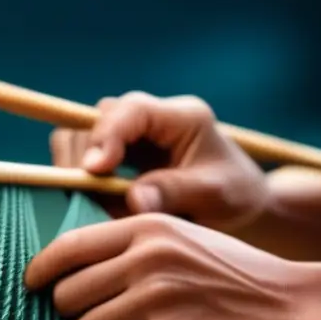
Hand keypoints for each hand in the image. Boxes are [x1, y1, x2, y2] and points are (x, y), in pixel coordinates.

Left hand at [24, 213, 315, 319]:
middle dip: (74, 315)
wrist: (293, 307)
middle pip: (67, 295)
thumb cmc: (234, 278)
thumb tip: (71, 272)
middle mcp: (147, 257)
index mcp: (147, 228)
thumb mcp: (184, 241)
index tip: (32, 287)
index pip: (68, 247)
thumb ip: (132, 248)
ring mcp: (158, 296)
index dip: (40, 271)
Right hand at [50, 92, 269, 232]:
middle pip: (94, 120)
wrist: (241, 207)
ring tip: (97, 207)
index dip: (106, 135)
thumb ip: (174, 193)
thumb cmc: (235, 197)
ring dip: (79, 173)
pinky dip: (82, 186)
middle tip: (88, 197)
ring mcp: (131, 138)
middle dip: (84, 157)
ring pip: (80, 139)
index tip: (95, 170)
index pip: (131, 110)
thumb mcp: (214, 195)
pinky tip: (100, 209)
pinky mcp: (119, 159)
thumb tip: (134, 200)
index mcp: (180, 117)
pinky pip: (83, 163)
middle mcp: (150, 120)